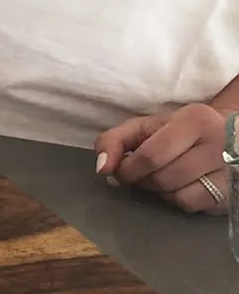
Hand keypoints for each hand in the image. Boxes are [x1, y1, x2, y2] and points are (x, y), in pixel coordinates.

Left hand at [94, 103, 228, 214]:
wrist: (224, 136)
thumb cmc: (176, 131)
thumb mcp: (144, 126)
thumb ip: (114, 140)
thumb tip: (101, 168)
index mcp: (193, 120)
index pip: (151, 154)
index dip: (128, 169)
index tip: (119, 172)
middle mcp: (218, 144)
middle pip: (163, 177)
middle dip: (141, 180)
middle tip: (138, 175)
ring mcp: (229, 170)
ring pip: (178, 194)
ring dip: (158, 191)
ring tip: (159, 177)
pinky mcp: (232, 191)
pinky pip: (193, 205)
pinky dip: (177, 200)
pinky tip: (178, 187)